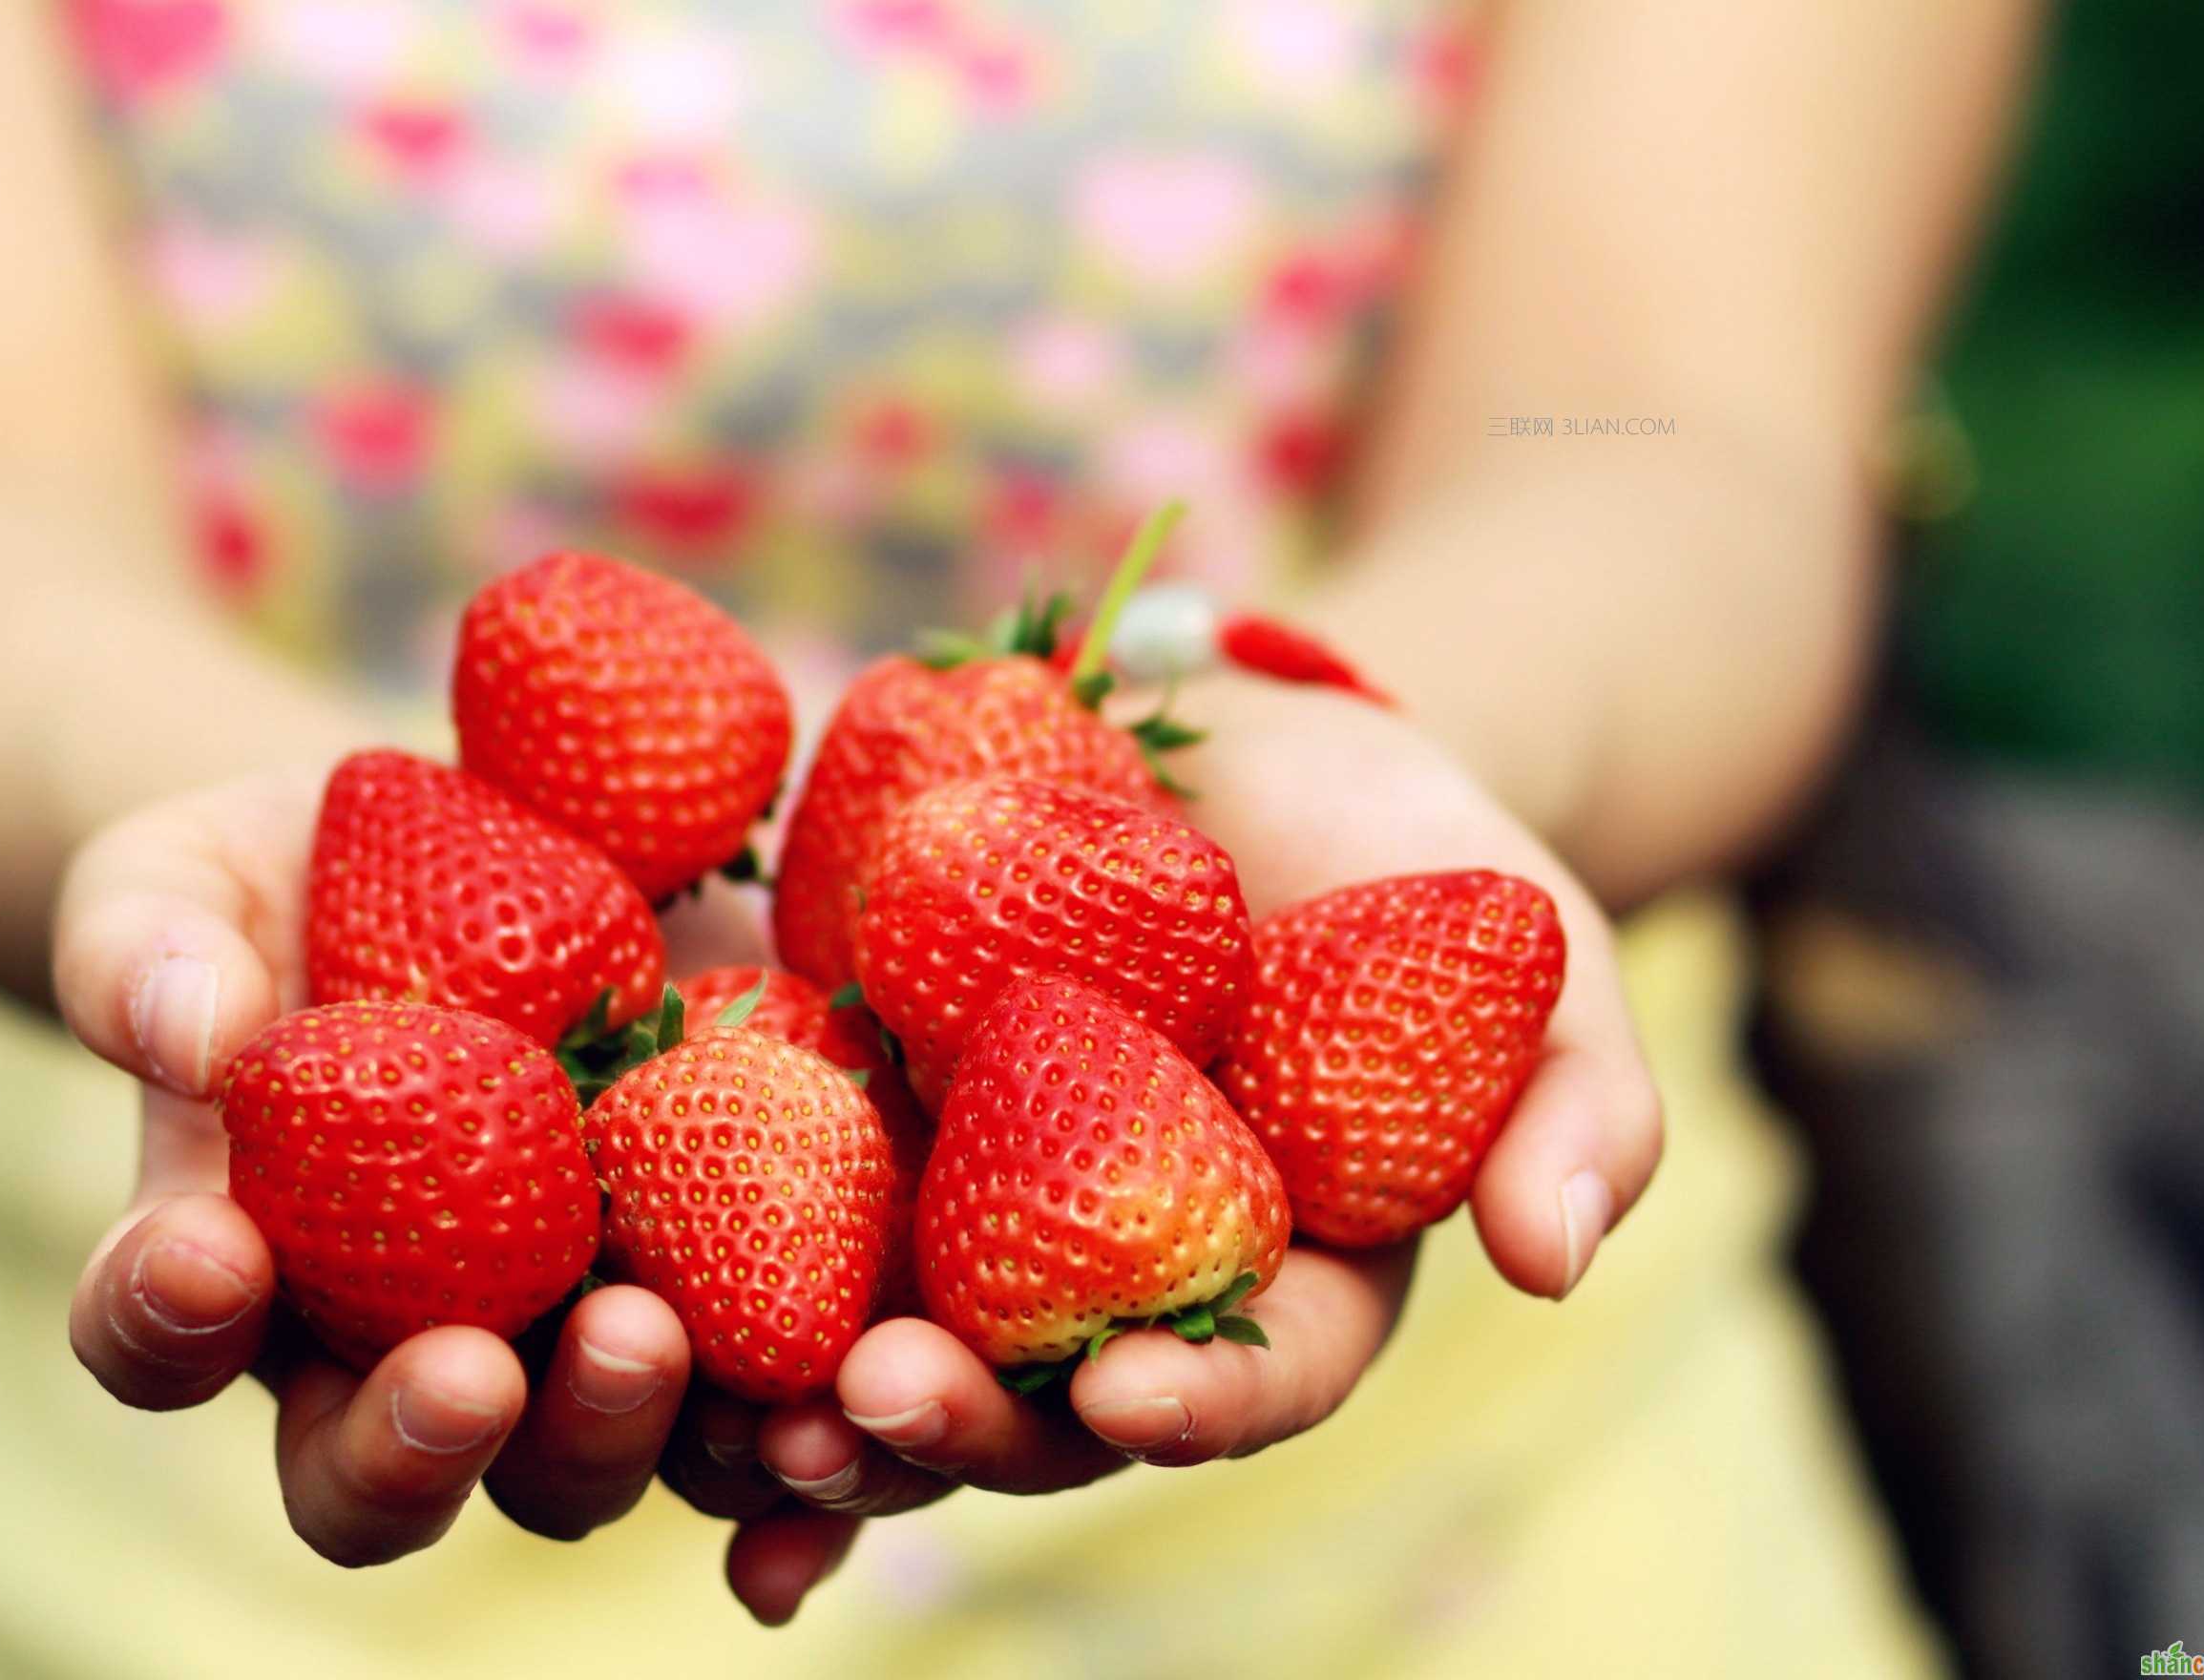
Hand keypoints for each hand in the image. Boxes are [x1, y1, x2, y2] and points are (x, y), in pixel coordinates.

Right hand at [54, 763, 770, 1569]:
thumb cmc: (293, 872)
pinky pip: (756, 1389)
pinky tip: (824, 1388)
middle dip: (419, 1443)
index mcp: (238, 1259)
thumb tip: (185, 1030)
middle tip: (471, 1367)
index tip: (208, 1251)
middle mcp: (396, 1340)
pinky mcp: (724, 1280)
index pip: (160, 1336)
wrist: (487, 844)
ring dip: (613, 1432)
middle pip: (383, 1473)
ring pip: (579, 1461)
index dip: (164, 1321)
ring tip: (650, 1336)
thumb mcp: (189, 874)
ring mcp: (564, 1326)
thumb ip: (148, 948)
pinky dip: (789, 1426)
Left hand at [726, 678, 1662, 1603]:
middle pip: (1045, 1403)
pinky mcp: (865, 1128)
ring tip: (738, 1412)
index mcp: (1288, 1274)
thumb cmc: (1405, 851)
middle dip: (963, 1429)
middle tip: (876, 1408)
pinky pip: (772, 1228)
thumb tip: (1560, 1260)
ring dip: (813, 1409)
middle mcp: (1120, 1280)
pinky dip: (707, 1286)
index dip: (1200, 1400)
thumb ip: (1575, 1094)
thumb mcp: (1526, 951)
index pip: (1257, 1373)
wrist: (1235, 742)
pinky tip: (629, 1324)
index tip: (1135, 1397)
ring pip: (899, 1351)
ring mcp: (981, 1214)